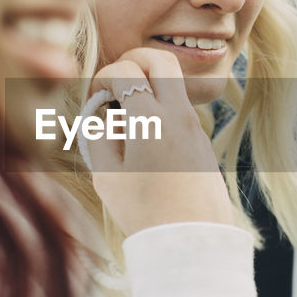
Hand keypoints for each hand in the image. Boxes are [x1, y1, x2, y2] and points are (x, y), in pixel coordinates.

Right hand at [85, 48, 232, 235]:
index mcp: (151, 121)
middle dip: (131, 61)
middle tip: (115, 86)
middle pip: (159, 57)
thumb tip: (101, 115)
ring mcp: (194, 124)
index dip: (102, 78)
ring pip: (172, 79)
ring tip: (127, 117)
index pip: (124, 71)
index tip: (94, 100)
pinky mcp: (202, 138)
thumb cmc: (145, 213)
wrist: (192, 239)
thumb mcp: (107, 177)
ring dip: (147, 84)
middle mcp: (178, 115)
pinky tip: (144, 138)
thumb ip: (98, 137)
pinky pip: (179, 105)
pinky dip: (159, 106)